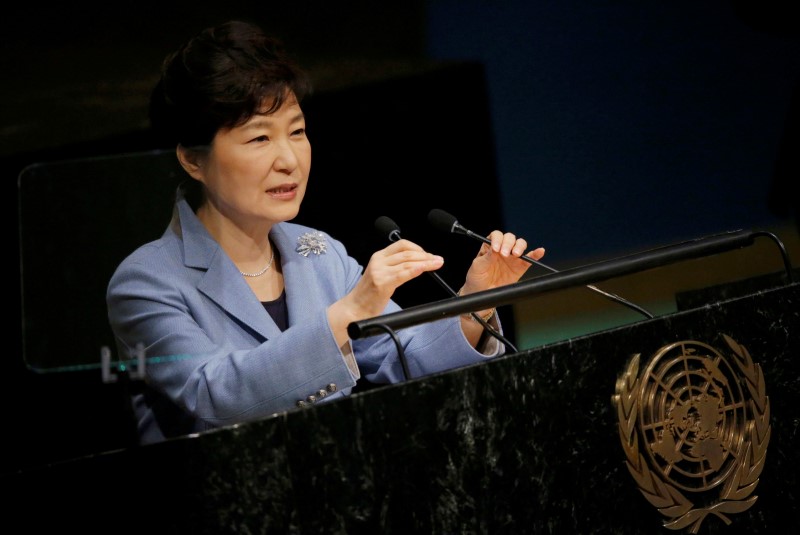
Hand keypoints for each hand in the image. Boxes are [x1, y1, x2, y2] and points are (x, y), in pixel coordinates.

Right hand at [328, 239, 443, 344]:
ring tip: (437, 264)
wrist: (354, 309)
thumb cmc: (369, 295)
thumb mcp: (381, 274)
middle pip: (407, 253)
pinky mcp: (382, 282)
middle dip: (426, 255)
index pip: (402, 245)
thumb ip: (395, 267)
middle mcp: (378, 261)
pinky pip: (403, 273)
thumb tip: (417, 263)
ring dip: (426, 262)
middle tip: (438, 260)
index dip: (418, 248)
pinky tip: (424, 269)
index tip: (429, 255)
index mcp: (378, 256)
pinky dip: (416, 269)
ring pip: (408, 262)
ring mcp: (379, 271)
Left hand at [460, 231, 544, 294]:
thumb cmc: (477, 278)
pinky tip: (540, 251)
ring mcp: (512, 257)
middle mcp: (502, 249)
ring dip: (519, 247)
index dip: (497, 239)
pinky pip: (530, 259)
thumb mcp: (477, 267)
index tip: (496, 249)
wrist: (482, 293)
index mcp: (490, 246)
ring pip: (520, 245)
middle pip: (509, 238)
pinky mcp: (520, 267)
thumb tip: (494, 248)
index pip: (496, 236)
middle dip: (508, 243)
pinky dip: (536, 254)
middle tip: (504, 254)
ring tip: (516, 255)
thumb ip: (486, 257)